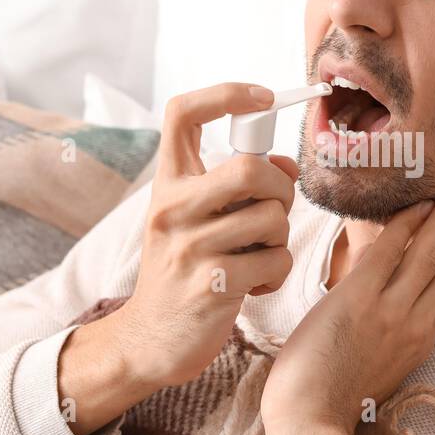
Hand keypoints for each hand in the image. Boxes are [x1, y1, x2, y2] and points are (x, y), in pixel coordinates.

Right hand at [60, 83, 299, 434]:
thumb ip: (238, 187)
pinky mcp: (210, 284)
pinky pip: (276, 261)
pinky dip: (276, 274)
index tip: (264, 97)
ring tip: (256, 257)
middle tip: (272, 214)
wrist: (148, 340)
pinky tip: (253, 285)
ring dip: (280, 240)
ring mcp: (188, 247)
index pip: (182, 112)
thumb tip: (286, 163)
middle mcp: (171, 208)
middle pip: (251, 168)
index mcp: (168, 183)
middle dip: (281, 191)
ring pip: (273, 218)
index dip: (227, 93)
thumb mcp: (197, 221)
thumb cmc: (184, 271)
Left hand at [259, 173, 434, 434]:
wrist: (308, 419)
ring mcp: (392, 312)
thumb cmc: (333, 395)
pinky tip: (423, 201)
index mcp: (423, 338)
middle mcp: (418, 323)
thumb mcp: (381, 362)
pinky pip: (390, 251)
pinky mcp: (360, 301)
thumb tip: (392, 290)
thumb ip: (395, 326)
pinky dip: (408, 223)